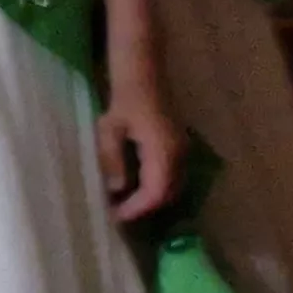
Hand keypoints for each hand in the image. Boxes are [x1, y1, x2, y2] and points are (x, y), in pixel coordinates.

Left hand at [98, 87, 186, 222]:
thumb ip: (112, 160)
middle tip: (118, 213)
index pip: (155, 192)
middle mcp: (179, 154)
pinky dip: (157, 187)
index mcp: (163, 151)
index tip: (116, 216)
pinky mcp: (180, 147)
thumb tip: (116, 190)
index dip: (137, 208)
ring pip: (173, 186)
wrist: (143, 75)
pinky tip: (135, 187)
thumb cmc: (123, 100)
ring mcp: (183, 151)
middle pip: (167, 194)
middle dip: (144, 207)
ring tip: (124, 203)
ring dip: (151, 199)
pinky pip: (173, 176)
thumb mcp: (109, 129)